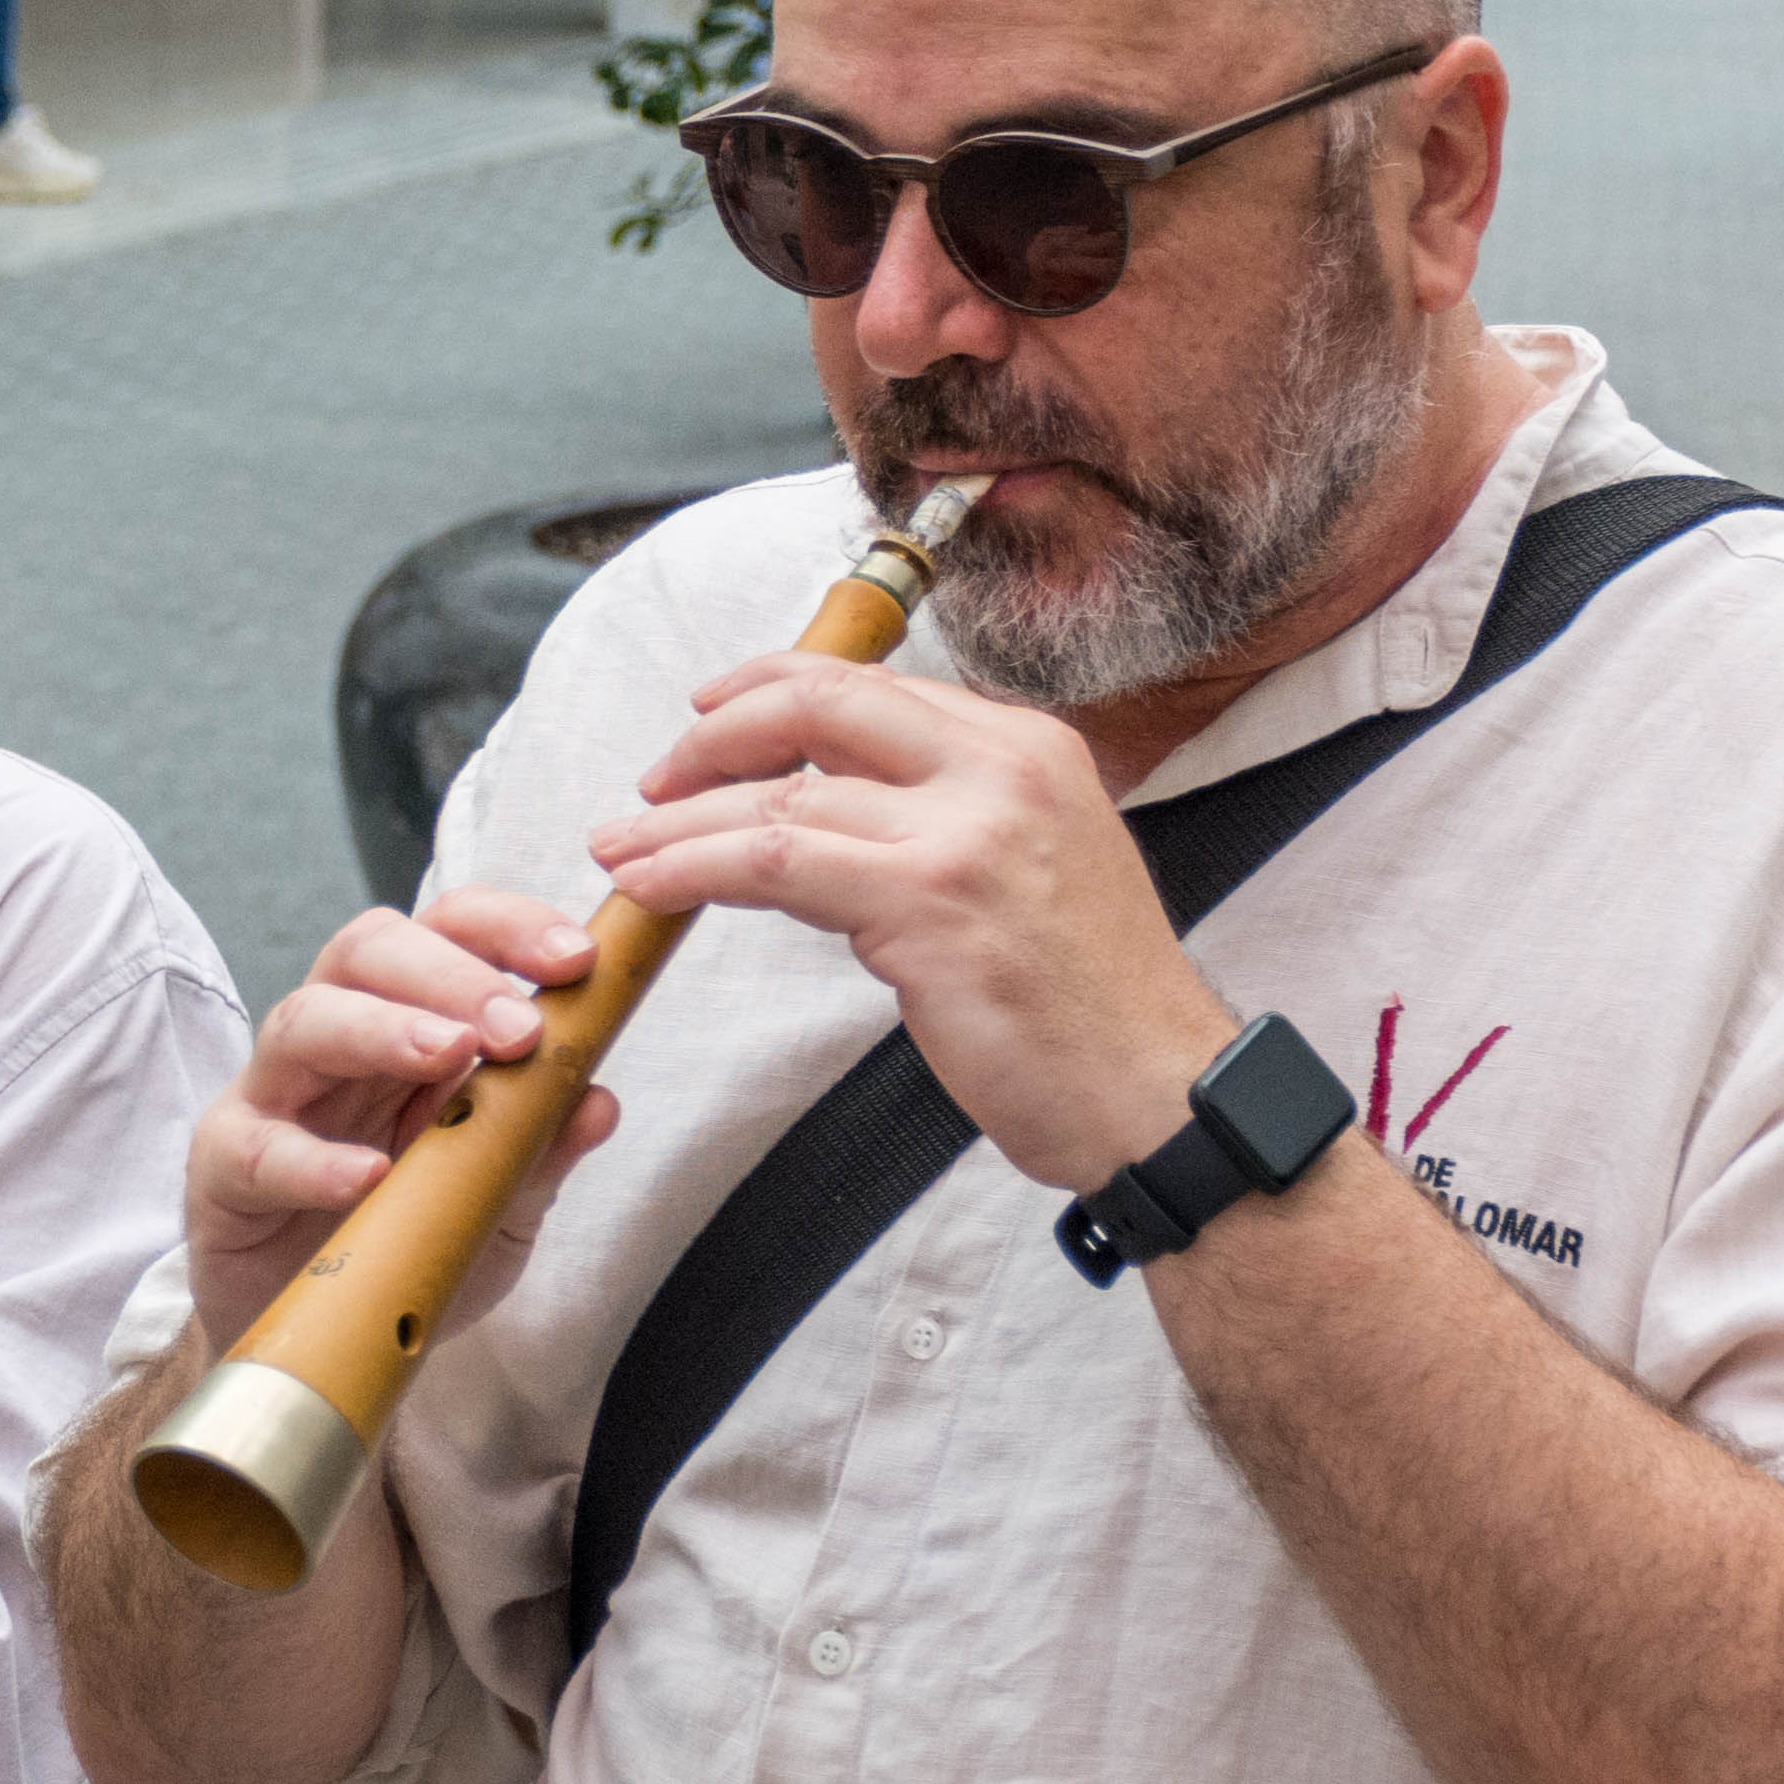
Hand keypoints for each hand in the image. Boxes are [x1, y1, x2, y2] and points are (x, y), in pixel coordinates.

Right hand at [185, 894, 617, 1350]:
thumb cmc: (402, 1248)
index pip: (449, 933)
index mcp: (411, 1025)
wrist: (319, 1343)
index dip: (510, 928)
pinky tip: (368, 1177)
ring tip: (449, 1056)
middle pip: (369, 950)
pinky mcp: (223, 1169)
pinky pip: (255, 1146)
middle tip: (515, 1028)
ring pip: (304, 1021)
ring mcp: (273, 1099)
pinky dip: (313, 1158)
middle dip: (450, 973)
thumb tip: (598, 1102)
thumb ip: (539, 1154)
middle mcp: (339, 1043)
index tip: (579, 961)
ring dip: (382, 1028)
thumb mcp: (496, 1206)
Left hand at [585, 656, 1235, 1197]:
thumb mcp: (1032, 872)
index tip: (712, 722)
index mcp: (1030, 748)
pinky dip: (695, 867)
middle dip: (716, 732)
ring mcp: (967, 831)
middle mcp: (1003, 767)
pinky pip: (775, 863)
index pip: (876, 688)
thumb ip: (947, 822)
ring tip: (621, 848)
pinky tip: (651, 888)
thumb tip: (834, 814)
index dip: (775, 694)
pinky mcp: (930, 903)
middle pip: (822, 701)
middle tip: (653, 776)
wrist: (1162, 1095)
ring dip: (680, 817)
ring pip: (782, 793)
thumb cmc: (1094, 1010)